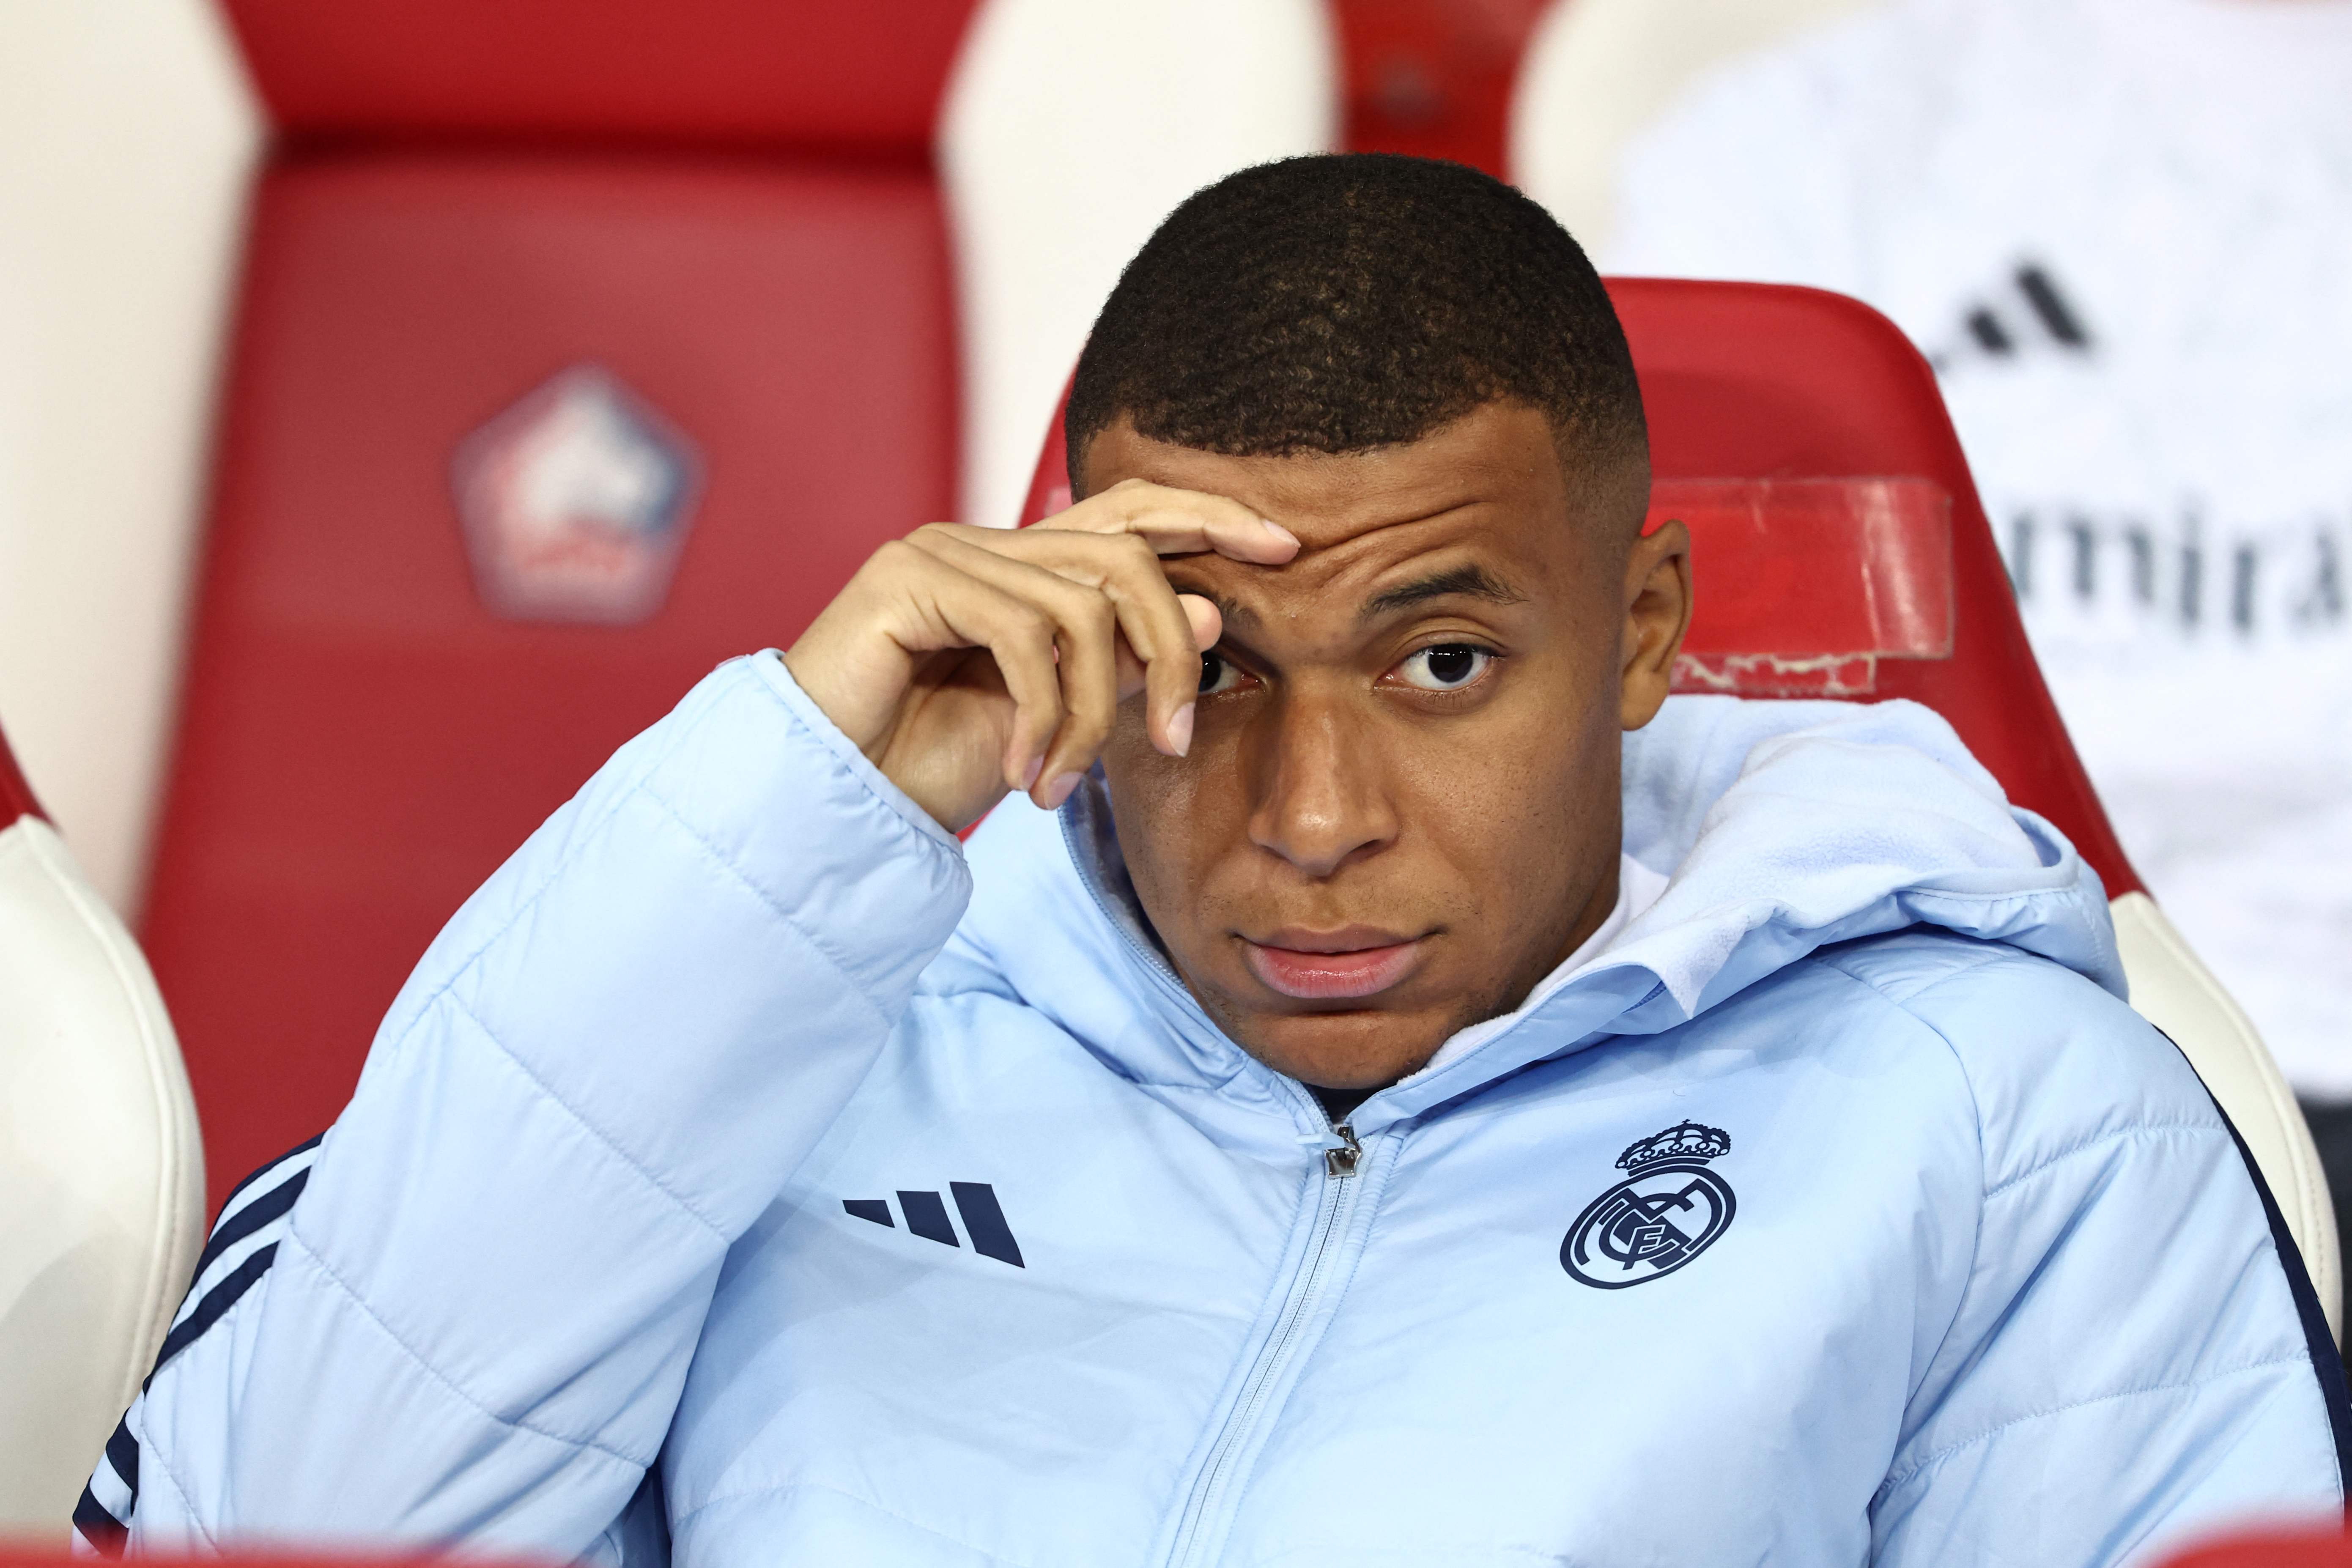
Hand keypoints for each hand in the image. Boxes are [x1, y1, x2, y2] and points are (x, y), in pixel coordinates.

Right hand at [783, 480, 1300, 831]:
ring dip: (1094, 712)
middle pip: (1125, 559)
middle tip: (1176, 739)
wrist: (833, 803)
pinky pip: (1022, 634)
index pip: (1130, 512)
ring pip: (1080, 608)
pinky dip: (1043, 716)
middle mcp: (983, 542)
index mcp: (1020, 566)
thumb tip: (1212, 615)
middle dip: (1168, 651)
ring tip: (1067, 784)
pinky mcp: (907, 580)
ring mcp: (942, 551)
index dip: (1209, 515)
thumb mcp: (1056, 723)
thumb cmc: (932, 765)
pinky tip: (1028, 774)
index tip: (1285, 545)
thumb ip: (1122, 668)